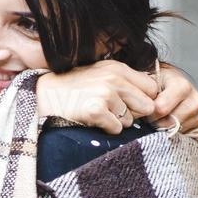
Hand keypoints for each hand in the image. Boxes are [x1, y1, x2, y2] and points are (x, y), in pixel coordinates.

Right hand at [35, 60, 157, 135]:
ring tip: (99, 113)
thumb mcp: (101, 73)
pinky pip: (116, 129)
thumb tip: (152, 94)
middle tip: (114, 111)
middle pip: (146, 106)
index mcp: (118, 68)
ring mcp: (105, 94)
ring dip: (117, 121)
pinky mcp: (95, 110)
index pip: (152, 88)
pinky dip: (106, 128)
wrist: (45, 95)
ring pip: (130, 120)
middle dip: (134, 113)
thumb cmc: (75, 87)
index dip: (145, 99)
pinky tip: (93, 120)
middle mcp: (114, 79)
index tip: (133, 104)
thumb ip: (126, 80)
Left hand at [150, 63, 197, 132]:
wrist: (172, 82)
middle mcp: (196, 100)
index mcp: (182, 86)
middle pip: (169, 123)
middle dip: (156, 122)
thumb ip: (145, 94)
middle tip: (152, 114)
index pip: (161, 109)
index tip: (146, 107)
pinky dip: (173, 132)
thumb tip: (142, 111)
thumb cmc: (159, 82)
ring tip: (161, 116)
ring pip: (175, 131)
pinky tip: (170, 121)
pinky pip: (182, 136)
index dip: (149, 112)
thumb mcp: (149, 82)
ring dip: (164, 127)